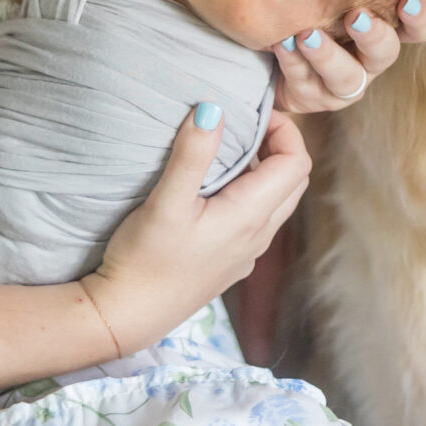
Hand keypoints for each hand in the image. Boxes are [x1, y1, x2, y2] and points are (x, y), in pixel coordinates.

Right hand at [85, 104, 311, 351]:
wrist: (128, 316)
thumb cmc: (144, 261)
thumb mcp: (165, 202)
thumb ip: (192, 154)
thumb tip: (214, 109)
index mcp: (251, 217)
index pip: (297, 163)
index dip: (284, 131)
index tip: (252, 113)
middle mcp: (258, 236)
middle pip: (294, 181)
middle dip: (279, 146)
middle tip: (244, 126)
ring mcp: (247, 253)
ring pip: (277, 201)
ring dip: (264, 170)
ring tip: (228, 151)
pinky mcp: (230, 262)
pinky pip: (257, 220)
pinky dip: (250, 193)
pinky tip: (214, 189)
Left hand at [271, 0, 425, 114]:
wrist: (262, 31)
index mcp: (382, 23)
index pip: (417, 25)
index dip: (419, 18)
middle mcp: (368, 55)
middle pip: (386, 53)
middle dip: (374, 36)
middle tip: (355, 16)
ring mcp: (343, 80)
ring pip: (349, 79)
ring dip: (328, 56)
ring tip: (306, 35)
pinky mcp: (314, 97)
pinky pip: (309, 87)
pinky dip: (295, 65)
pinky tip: (280, 43)